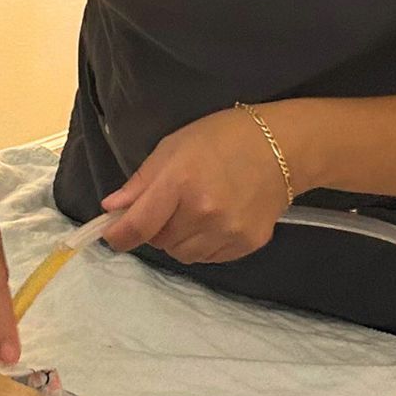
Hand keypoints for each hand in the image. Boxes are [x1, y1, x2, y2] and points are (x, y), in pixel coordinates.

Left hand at [101, 109, 289, 263]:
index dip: (118, 236)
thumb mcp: (174, 147)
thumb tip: (112, 209)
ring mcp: (227, 231)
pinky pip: (209, 258)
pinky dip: (203, 245)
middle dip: (155, 229)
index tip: (112, 236)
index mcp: (180, 182)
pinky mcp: (247, 243)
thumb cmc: (223, 137)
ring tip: (194, 212)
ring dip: (179, 240)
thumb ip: (141, 182)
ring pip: (183, 255)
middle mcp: (203, 212)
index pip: (138, 225)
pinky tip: (215, 220)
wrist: (283, 146)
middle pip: (159, 242)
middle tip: (170, 206)